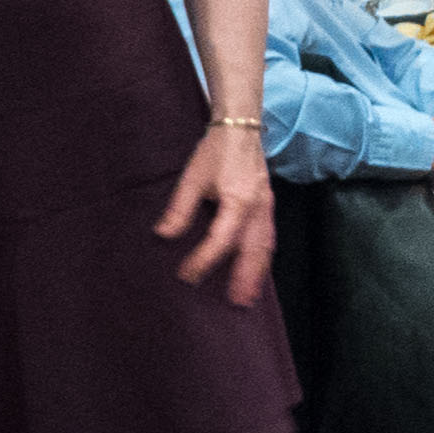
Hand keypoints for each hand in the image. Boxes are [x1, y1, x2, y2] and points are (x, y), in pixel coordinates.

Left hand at [156, 122, 275, 304]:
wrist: (240, 129)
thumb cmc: (215, 151)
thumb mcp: (192, 178)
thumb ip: (180, 209)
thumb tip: (164, 236)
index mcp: (239, 201)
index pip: (222, 239)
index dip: (204, 260)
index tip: (187, 276)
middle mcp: (258, 208)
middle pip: (254, 251)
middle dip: (246, 278)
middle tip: (236, 303)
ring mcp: (267, 207)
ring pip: (266, 247)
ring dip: (258, 273)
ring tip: (248, 296)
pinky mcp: (268, 206)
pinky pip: (269, 238)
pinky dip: (263, 258)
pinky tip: (256, 270)